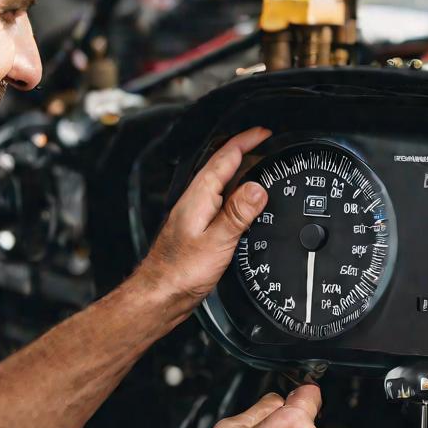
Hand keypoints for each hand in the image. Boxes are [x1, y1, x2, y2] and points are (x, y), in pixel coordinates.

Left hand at [143, 127, 270, 303]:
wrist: (160, 294)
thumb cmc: (179, 272)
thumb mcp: (216, 241)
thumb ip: (237, 214)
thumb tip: (258, 188)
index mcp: (199, 196)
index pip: (225, 157)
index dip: (246, 141)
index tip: (264, 133)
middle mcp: (195, 200)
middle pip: (222, 164)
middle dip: (245, 149)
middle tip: (266, 143)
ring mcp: (196, 212)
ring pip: (221, 181)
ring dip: (241, 169)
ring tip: (261, 165)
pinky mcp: (198, 226)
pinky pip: (221, 198)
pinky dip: (236, 191)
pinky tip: (244, 201)